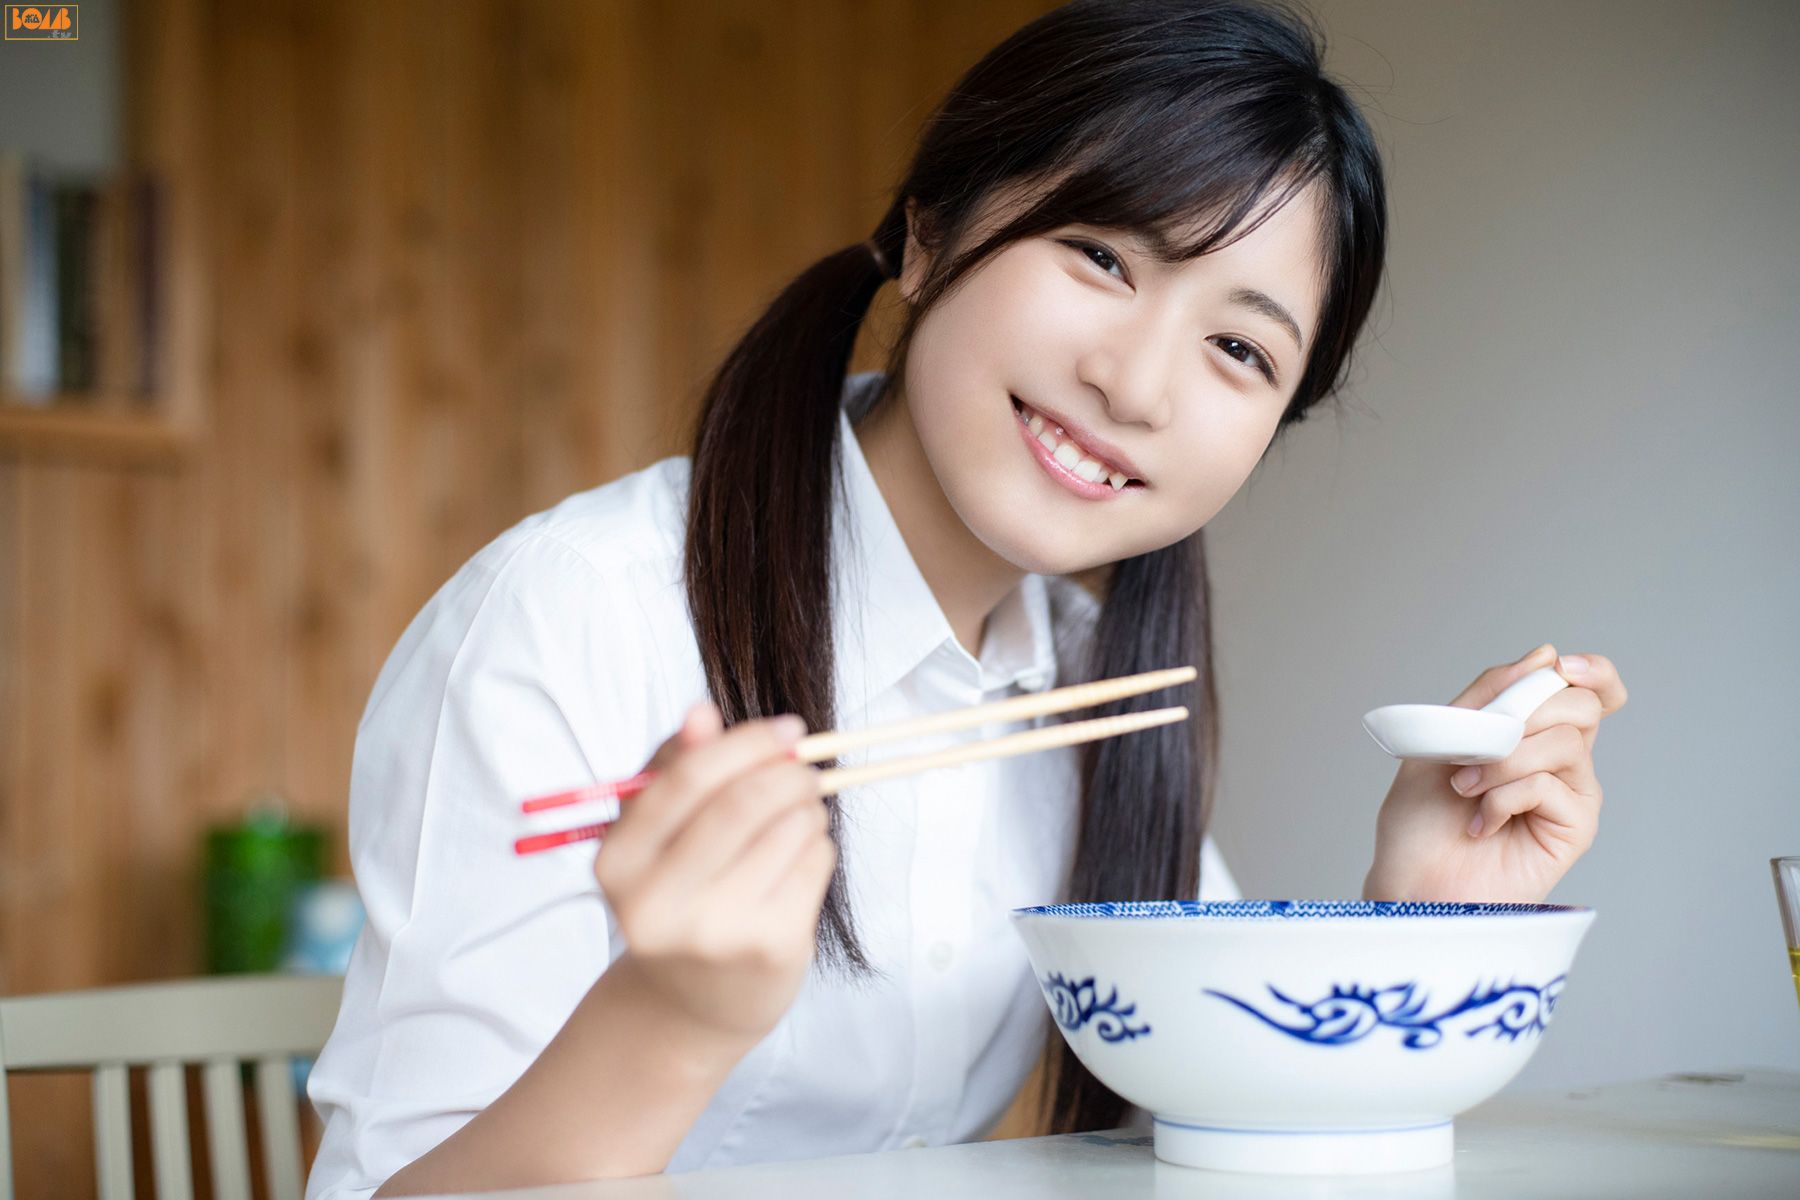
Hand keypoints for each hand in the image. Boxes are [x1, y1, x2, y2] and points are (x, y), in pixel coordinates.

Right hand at [592, 701, 834, 1043]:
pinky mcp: (770, 948)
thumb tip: (701, 712)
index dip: (746, 744)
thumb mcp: (655, 834)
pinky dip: (818, 846)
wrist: (692, 1004)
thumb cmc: (676, 895)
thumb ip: (676, 767)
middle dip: (789, 773)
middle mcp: (658, 904)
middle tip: (805, 767)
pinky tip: (796, 863)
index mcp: (618, 863)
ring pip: (790, 829)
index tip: (788, 728)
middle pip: (744, 805)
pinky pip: (816, 863)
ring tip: (793, 821)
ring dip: (807, 809)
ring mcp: (717, 932)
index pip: (686, 782)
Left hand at [1363, 643, 1627, 902]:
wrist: (1410, 882)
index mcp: (1534, 733)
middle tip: (1475, 748)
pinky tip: (1479, 824)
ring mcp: (1572, 795)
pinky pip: (1548, 785)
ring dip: (1501, 760)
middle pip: (1582, 706)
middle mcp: (1563, 762)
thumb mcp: (1441, 738)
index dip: (1593, 671)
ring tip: (1463, 790)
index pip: (1591, 690)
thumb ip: (1488, 695)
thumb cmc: (1420, 820)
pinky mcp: (1575, 830)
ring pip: (1563, 742)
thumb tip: (1545, 656)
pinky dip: (1502, 798)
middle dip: (1524, 713)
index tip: (1564, 666)